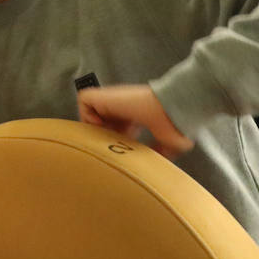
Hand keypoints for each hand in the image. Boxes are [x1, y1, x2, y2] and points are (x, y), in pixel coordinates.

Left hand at [77, 84, 192, 158]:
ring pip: (89, 108)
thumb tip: (156, 163)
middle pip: (99, 117)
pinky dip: (88, 113)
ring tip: (103, 137)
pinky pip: (84, 99)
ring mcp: (112, 99)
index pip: (115, 124)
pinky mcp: (104, 95)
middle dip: (99, 133)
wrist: (173, 108)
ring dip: (92, 124)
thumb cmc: (174, 123)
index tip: (121, 148)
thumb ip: (160, 151)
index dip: (113, 137)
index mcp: (134, 114)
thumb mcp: (169, 143)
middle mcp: (121, 105)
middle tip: (108, 145)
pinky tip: (102, 125)